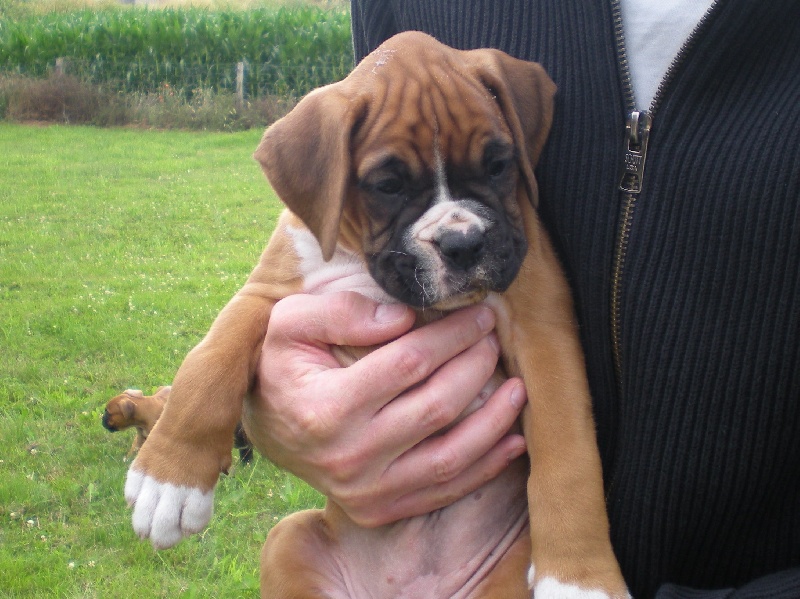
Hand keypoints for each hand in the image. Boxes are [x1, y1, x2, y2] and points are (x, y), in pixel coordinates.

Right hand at [245, 291, 527, 526]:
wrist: (268, 424)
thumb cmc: (283, 364)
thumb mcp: (290, 322)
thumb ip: (340, 311)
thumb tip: (402, 318)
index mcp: (326, 407)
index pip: (409, 363)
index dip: (452, 335)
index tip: (479, 314)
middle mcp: (349, 456)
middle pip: (436, 407)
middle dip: (476, 367)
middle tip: (493, 338)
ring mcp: (366, 490)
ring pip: (450, 456)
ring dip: (494, 421)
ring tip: (518, 387)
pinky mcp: (379, 508)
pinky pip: (443, 490)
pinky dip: (486, 467)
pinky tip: (513, 440)